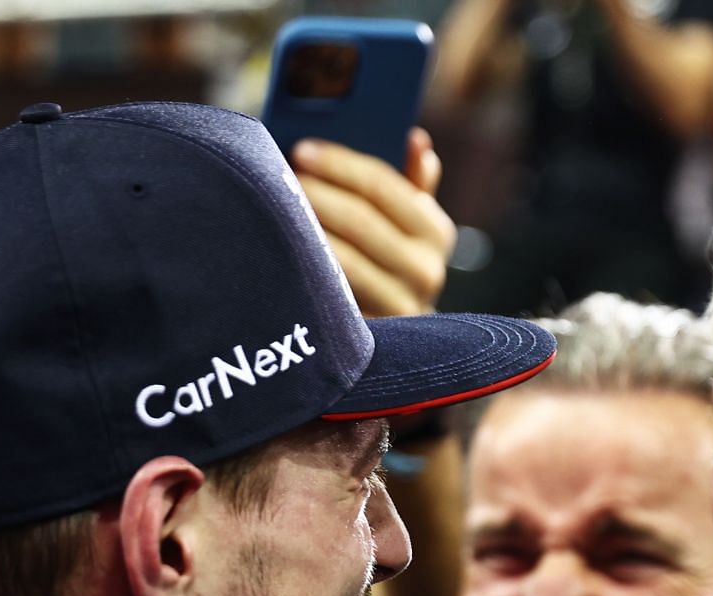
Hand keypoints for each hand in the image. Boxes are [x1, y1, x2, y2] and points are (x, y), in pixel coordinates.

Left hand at [291, 129, 455, 318]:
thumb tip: (417, 140)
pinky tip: (282, 252)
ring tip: (276, 210)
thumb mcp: (411, 226)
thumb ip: (413, 185)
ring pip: (343, 258)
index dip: (339, 165)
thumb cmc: (395, 266)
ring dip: (306, 230)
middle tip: (279, 176)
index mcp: (436, 231)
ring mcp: (402, 305)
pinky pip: (332, 295)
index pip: (383, 186)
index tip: (302, 149)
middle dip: (316, 194)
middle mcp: (427, 269)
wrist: (402, 338)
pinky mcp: (375, 335)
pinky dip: (306, 270)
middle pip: (361, 220)